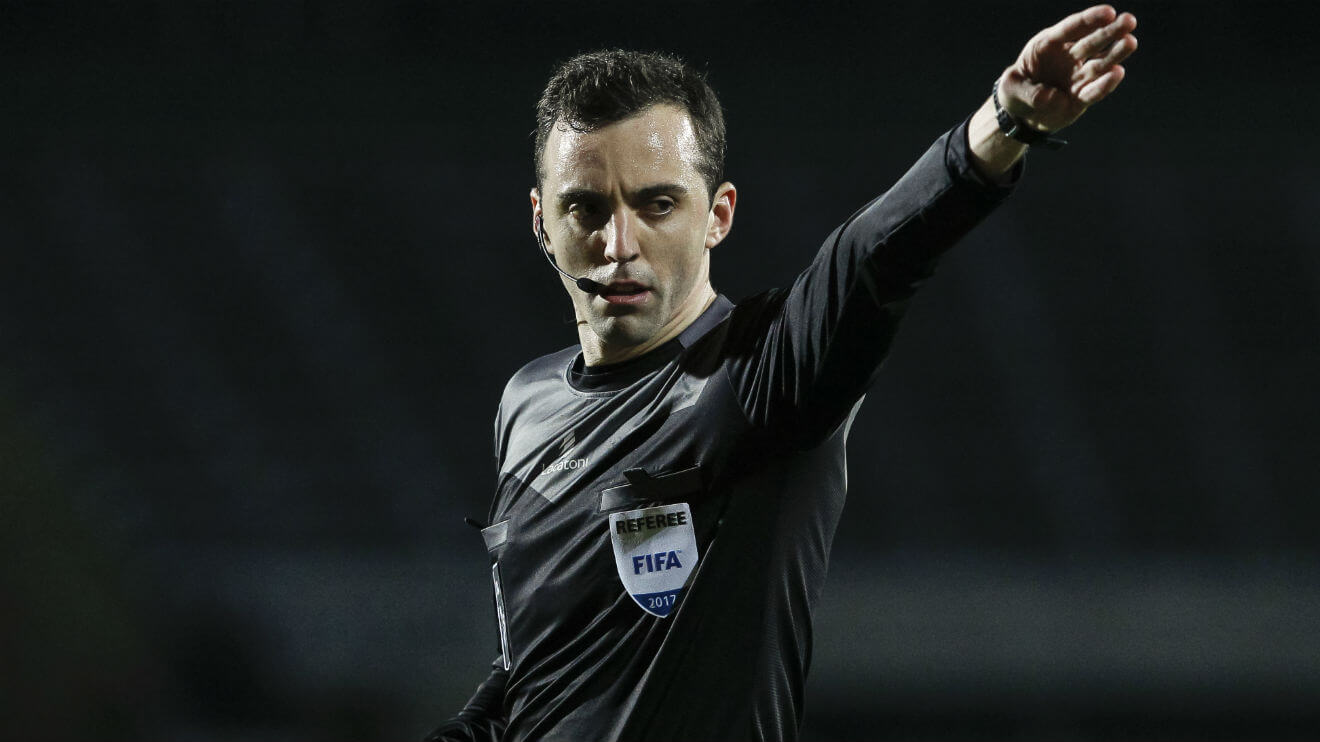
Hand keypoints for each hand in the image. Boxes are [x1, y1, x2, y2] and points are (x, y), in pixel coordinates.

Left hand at [999, 5, 1137, 132]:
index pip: (1072, 28)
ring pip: (1100, 64)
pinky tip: (1117, 73)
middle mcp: (1067, 56)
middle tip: (1129, 21)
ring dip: (1115, 53)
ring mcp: (1077, 76)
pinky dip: (1105, 84)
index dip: (1090, 20)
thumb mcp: (1010, 88)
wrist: (1020, 114)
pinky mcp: (1082, 96)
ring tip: (1130, 42)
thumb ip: (1027, 91)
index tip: (1109, 12)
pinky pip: (1095, 90)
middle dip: (1111, 31)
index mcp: (1048, 44)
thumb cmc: (1014, 91)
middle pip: (1092, 41)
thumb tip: (1052, 97)